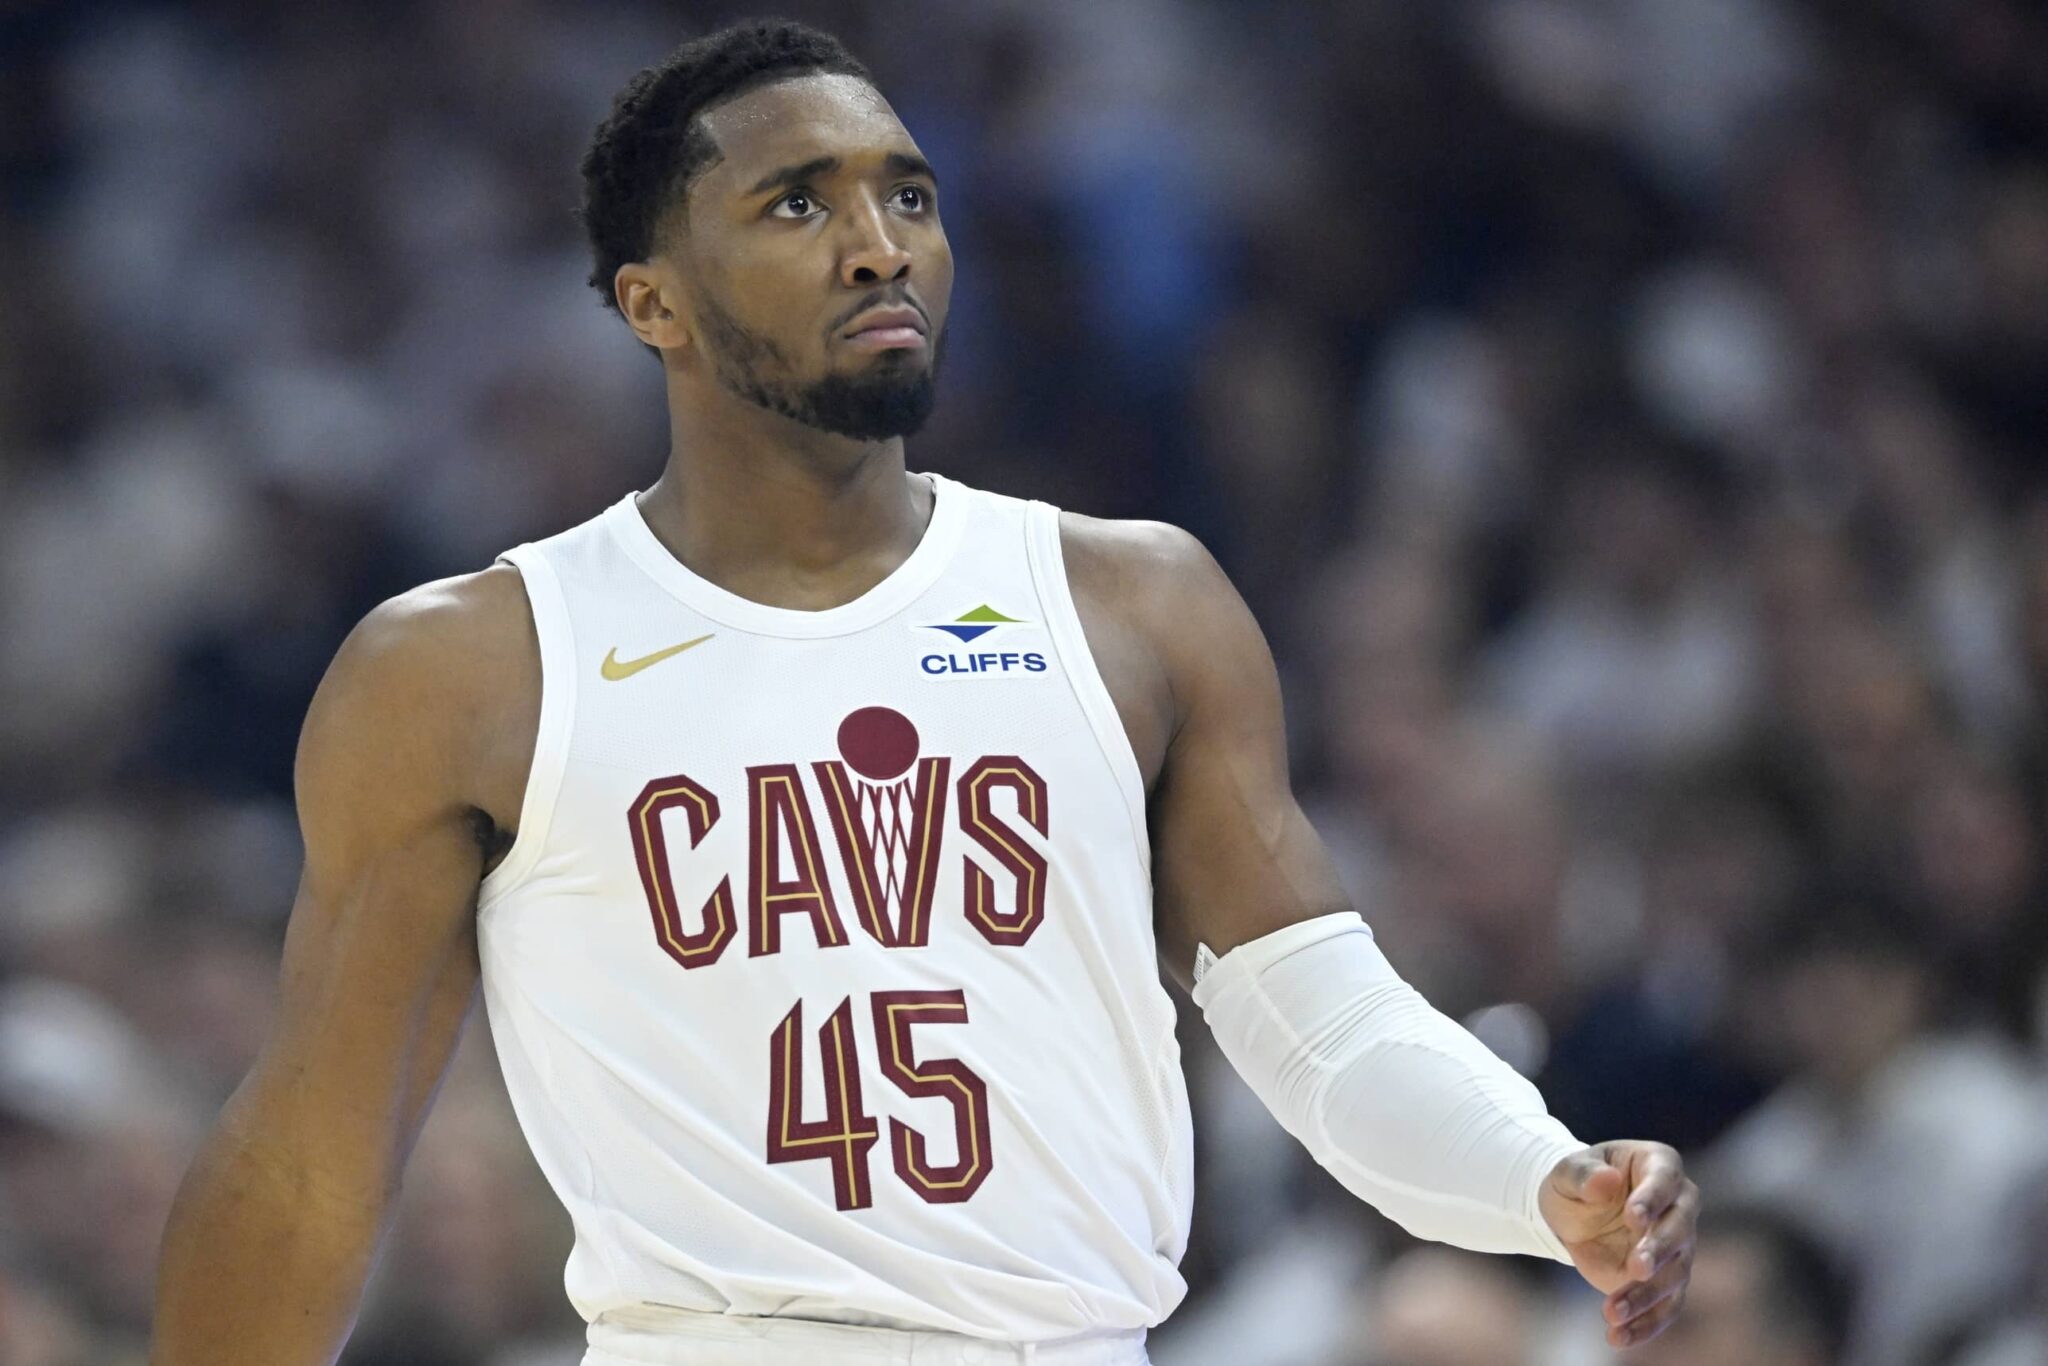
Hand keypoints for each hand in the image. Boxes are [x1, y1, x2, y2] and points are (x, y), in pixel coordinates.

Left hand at [1539, 1140, 1698, 1350]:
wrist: (1573, 1212)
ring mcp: (1677, 1245)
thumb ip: (1583, 1174)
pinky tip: (1619, 1337)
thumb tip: (1606, 1181)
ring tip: (1612, 1312)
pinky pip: (1664, 1306)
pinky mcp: (1666, 1279)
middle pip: (1680, 1230)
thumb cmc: (1576, 1181)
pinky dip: (1645, 1324)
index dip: (1652, 1200)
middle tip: (1636, 1268)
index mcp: (1659, 1165)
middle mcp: (1679, 1205)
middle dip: (1659, 1251)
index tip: (1633, 1218)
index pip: (1664, 1181)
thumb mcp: (1567, 1171)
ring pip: (1673, 1275)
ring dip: (1646, 1295)